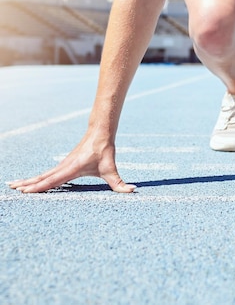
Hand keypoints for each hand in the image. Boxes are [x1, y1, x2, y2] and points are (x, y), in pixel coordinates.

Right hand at [7, 133, 135, 193]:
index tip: (26, 191)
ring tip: (14, 185)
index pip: (53, 180)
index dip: (40, 186)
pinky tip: (30, 182)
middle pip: (43, 177)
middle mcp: (64, 166)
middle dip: (28, 184)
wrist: (100, 132)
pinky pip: (48, 173)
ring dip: (29, 180)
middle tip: (13, 189)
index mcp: (72, 168)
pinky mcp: (64, 164)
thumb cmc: (105, 151)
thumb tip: (132, 191)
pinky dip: (37, 178)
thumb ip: (120, 183)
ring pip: (43, 174)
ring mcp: (63, 165)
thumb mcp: (112, 168)